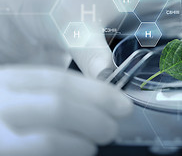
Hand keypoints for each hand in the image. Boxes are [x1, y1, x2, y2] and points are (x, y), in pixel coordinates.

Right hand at [0, 66, 131, 155]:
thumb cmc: (7, 109)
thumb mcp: (17, 92)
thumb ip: (48, 94)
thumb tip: (102, 103)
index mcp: (7, 80)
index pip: (58, 81)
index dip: (97, 92)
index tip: (122, 104)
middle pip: (57, 106)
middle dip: (94, 118)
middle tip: (112, 128)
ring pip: (48, 141)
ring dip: (81, 144)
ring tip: (93, 145)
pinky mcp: (2, 152)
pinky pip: (37, 155)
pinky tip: (76, 153)